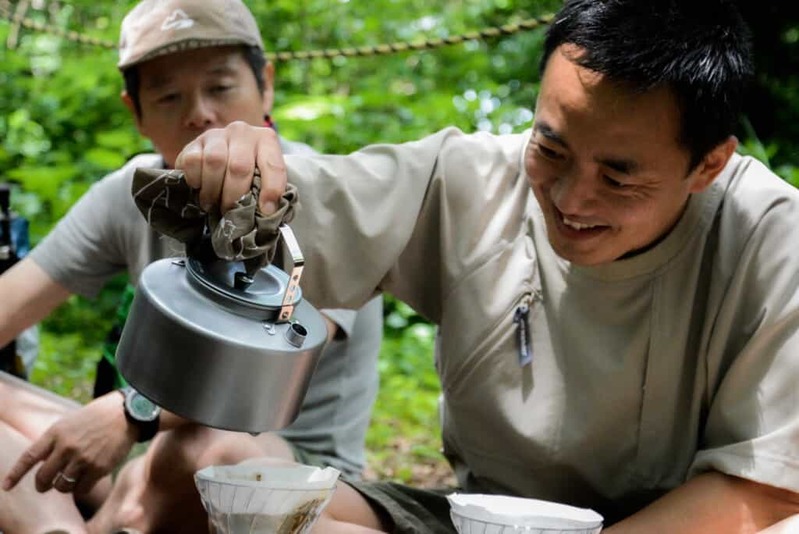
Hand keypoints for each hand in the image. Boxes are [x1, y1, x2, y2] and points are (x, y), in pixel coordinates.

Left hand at [2, 391, 137, 495]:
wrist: (126, 414)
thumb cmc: (96, 418)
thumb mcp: (69, 422)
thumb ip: (54, 440)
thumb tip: (42, 463)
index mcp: (56, 433)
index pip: (29, 457)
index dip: (16, 474)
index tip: (7, 486)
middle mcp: (67, 446)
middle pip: (43, 478)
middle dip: (42, 485)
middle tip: (45, 485)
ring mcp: (83, 458)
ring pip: (61, 486)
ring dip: (63, 487)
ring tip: (69, 480)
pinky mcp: (99, 468)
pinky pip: (81, 489)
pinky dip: (80, 488)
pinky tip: (85, 480)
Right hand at [176, 121, 287, 214]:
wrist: (222, 158)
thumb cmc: (248, 174)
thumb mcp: (263, 179)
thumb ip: (267, 191)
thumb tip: (266, 212)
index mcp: (266, 140)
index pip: (273, 165)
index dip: (272, 190)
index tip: (266, 211)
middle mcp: (242, 132)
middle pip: (239, 167)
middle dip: (234, 196)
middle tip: (230, 212)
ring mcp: (217, 134)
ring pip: (214, 161)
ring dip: (213, 190)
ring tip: (212, 204)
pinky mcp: (194, 142)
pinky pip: (192, 160)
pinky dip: (195, 179)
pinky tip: (199, 188)